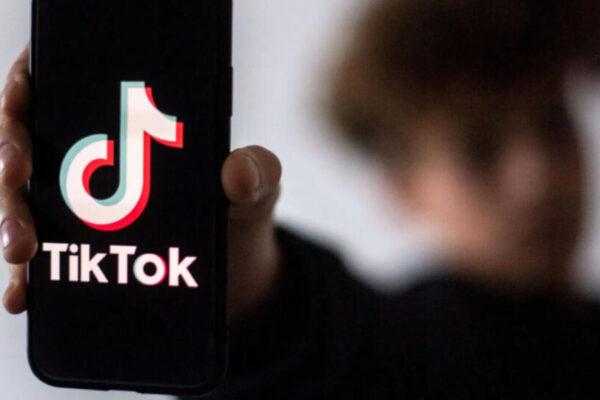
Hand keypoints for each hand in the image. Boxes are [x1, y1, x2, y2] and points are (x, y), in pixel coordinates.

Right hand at [1, 45, 282, 321]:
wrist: (240, 276)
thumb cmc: (243, 215)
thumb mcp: (259, 189)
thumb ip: (259, 172)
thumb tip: (236, 173)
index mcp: (136, 124)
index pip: (67, 80)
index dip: (31, 79)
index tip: (21, 93)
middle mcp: (100, 159)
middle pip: (29, 138)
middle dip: (11, 152)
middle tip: (18, 174)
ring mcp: (83, 206)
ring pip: (23, 199)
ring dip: (10, 218)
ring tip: (23, 249)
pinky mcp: (80, 252)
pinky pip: (38, 258)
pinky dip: (24, 275)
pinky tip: (24, 294)